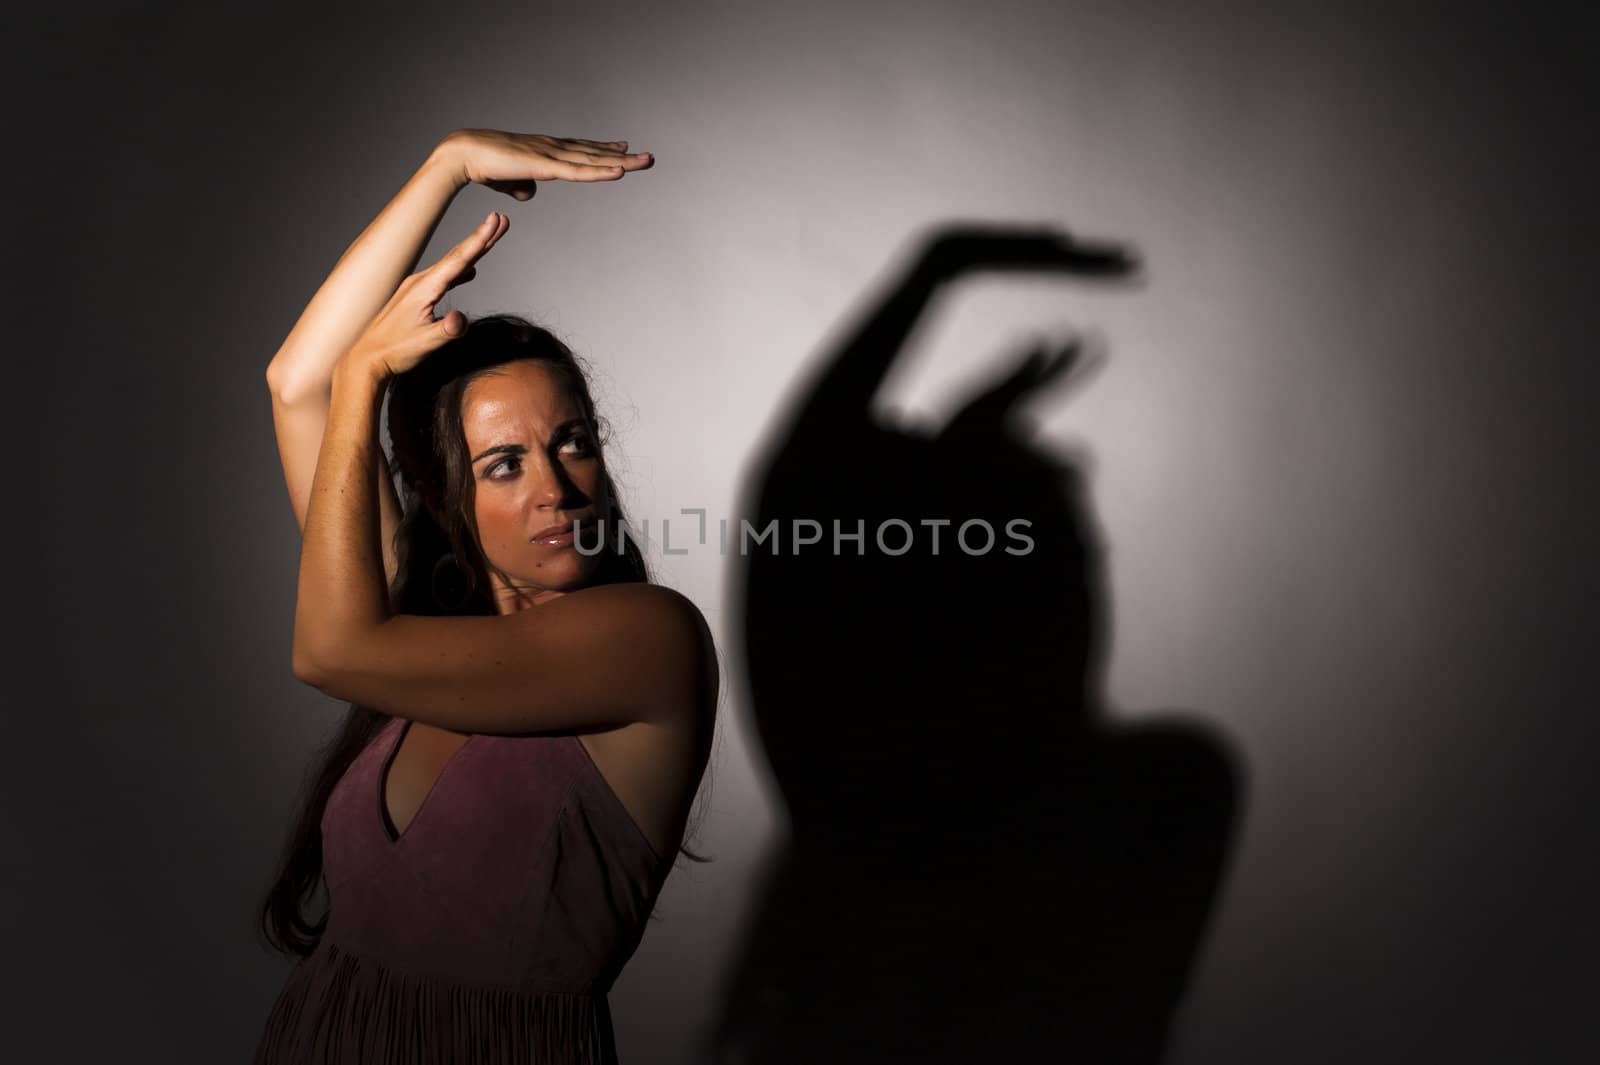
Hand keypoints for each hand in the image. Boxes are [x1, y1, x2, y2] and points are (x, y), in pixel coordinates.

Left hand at [341, 211, 508, 378]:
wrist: (365, 358)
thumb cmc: (394, 351)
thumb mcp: (424, 344)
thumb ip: (446, 331)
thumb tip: (462, 320)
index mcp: (424, 288)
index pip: (459, 259)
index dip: (480, 239)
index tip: (496, 219)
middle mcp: (419, 282)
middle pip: (458, 255)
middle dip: (482, 237)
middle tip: (502, 219)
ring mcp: (416, 288)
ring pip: (451, 265)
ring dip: (474, 251)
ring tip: (491, 238)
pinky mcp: (416, 297)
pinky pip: (444, 277)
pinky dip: (461, 269)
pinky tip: (470, 271)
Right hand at [436, 128, 653, 199]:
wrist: (464, 154)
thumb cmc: (484, 165)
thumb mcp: (508, 180)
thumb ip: (521, 186)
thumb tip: (530, 194)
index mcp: (546, 150)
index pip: (581, 150)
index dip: (603, 150)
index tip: (623, 149)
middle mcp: (553, 148)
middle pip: (594, 153)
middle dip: (623, 156)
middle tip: (649, 158)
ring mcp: (551, 155)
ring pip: (593, 161)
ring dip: (622, 163)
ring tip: (647, 161)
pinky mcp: (545, 166)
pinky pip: (578, 172)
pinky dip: (600, 172)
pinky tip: (620, 171)